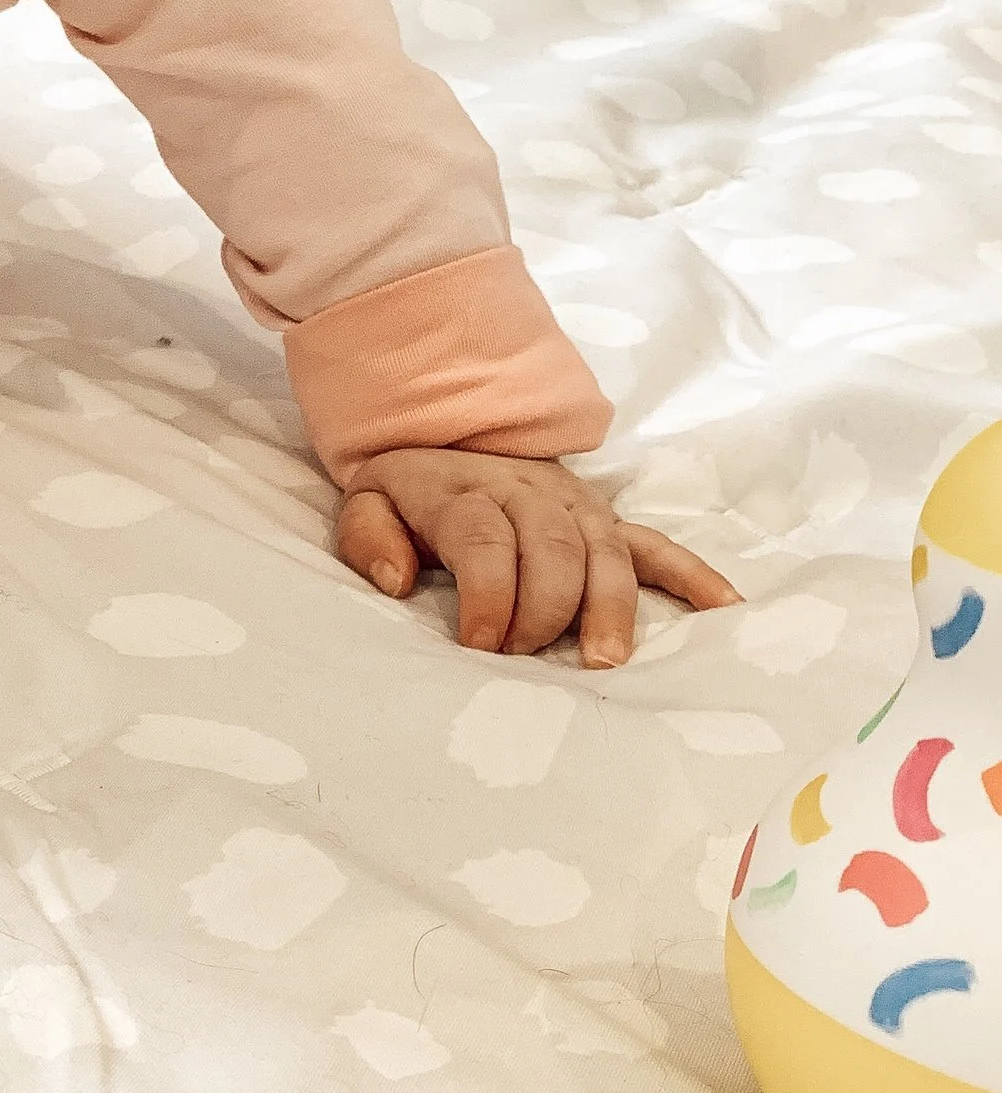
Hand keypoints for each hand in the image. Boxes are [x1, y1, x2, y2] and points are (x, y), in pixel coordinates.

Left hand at [338, 447, 738, 666]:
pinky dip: (692, 575)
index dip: (488, 595)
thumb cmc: (408, 494)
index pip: (486, 541)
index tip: (478, 644)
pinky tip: (723, 608)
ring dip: (609, 607)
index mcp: (466, 491)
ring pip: (604, 552)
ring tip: (604, 660)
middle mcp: (529, 492)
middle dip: (542, 610)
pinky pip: (655, 545)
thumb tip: (398, 580)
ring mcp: (576, 505)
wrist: (450, 432)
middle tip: (522, 658)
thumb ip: (370, 538)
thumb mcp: (367, 503)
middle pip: (551, 549)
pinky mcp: (606, 520)